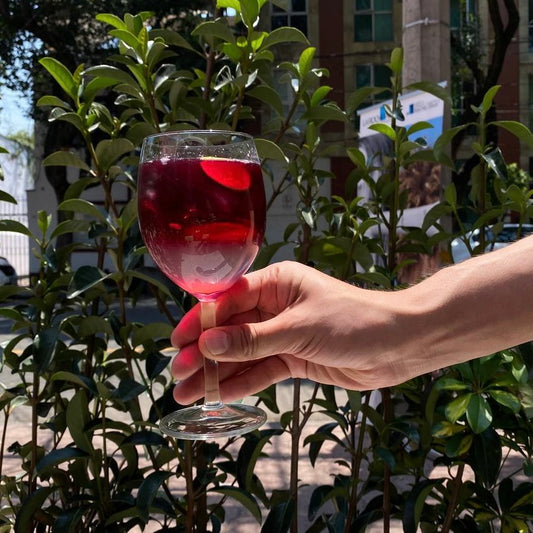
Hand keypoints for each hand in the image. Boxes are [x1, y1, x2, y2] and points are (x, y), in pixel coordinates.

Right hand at [170, 261, 413, 403]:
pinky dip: (241, 383)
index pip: (228, 300)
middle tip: (177, 375)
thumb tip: (208, 345)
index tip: (177, 343)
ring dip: (217, 373)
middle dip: (204, 352)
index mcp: (276, 283)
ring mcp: (284, 334)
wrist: (399, 346)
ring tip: (187, 394)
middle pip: (231, 330)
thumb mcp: (299, 328)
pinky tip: (218, 396)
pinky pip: (261, 370)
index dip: (201, 321)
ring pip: (243, 354)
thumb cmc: (353, 321)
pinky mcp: (294, 359)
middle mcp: (276, 306)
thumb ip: (253, 340)